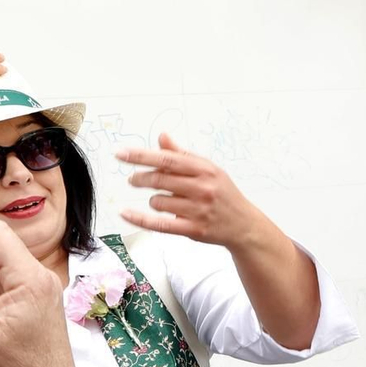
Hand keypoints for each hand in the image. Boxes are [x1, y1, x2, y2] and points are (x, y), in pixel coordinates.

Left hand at [117, 133, 263, 246]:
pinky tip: (126, 213)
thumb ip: (182, 155)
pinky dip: (139, 218)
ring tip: (164, 202)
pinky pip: (159, 224)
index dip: (141, 156)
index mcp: (205, 170)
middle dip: (140, 178)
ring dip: (154, 201)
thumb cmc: (224, 195)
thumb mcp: (209, 170)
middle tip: (133, 179)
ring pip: (158, 202)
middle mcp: (203, 188)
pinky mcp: (194, 229)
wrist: (244, 225)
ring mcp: (198, 210)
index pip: (167, 159)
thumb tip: (162, 137)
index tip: (121, 153)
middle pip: (159, 179)